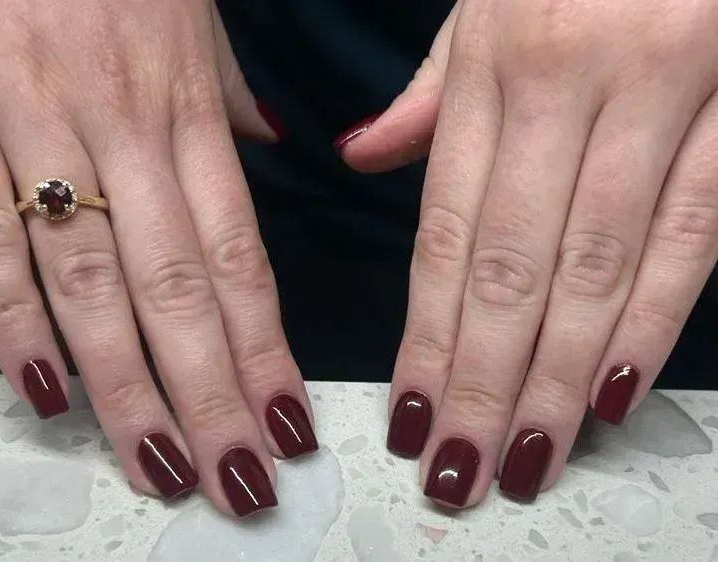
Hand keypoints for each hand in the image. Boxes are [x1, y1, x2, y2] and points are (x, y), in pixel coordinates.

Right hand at [0, 0, 315, 515]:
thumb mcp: (186, 17)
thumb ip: (222, 94)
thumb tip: (265, 146)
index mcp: (184, 112)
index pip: (240, 258)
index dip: (266, 349)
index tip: (287, 423)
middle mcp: (121, 129)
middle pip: (178, 289)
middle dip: (211, 395)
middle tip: (237, 478)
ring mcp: (32, 124)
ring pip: (90, 279)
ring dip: (128, 383)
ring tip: (161, 461)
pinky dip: (14, 318)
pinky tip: (47, 392)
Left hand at [339, 0, 717, 504]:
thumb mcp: (489, 9)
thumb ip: (432, 94)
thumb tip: (363, 156)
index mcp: (494, 65)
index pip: (447, 231)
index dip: (427, 333)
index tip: (412, 412)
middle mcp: (568, 84)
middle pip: (513, 265)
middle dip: (484, 380)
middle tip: (460, 466)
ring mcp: (661, 95)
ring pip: (598, 264)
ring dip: (558, 375)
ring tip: (526, 454)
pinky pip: (693, 230)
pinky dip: (654, 317)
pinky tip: (614, 389)